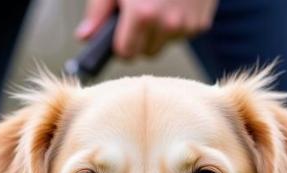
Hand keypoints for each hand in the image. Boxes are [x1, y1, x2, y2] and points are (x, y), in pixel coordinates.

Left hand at [76, 0, 217, 58]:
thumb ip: (98, 10)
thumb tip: (85, 36)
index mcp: (143, 15)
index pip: (126, 53)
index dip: (120, 43)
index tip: (119, 34)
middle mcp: (167, 24)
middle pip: (146, 52)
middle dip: (140, 38)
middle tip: (139, 13)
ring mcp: (186, 26)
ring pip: (164, 44)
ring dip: (159, 31)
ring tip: (158, 3)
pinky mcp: (200, 24)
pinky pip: (182, 35)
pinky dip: (177, 23)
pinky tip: (174, 2)